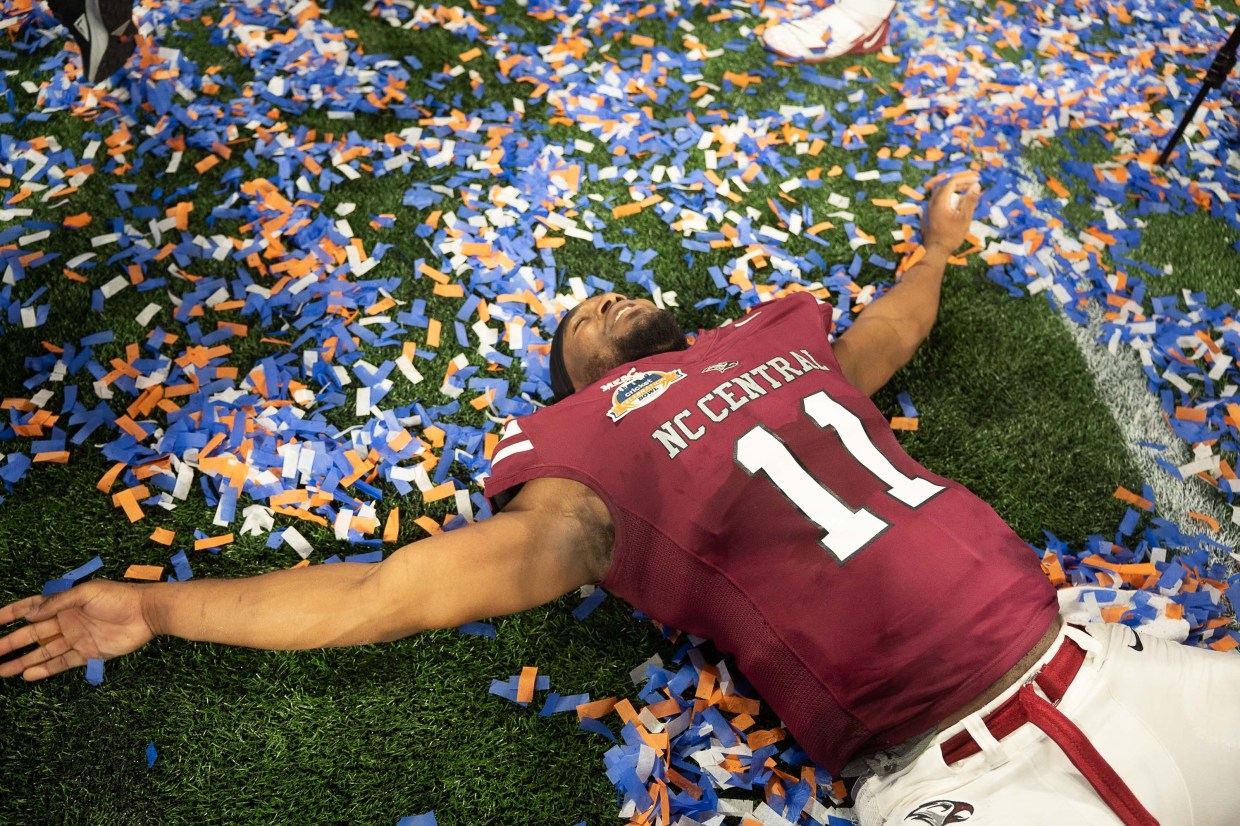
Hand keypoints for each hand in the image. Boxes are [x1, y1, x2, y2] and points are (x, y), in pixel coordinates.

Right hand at [0, 581, 154, 680]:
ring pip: (43, 651)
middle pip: (32, 634)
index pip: (30, 608)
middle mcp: (66, 621)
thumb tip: (29, 614)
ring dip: (22, 660)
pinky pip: (62, 663)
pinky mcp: (88, 653)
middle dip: (9, 643)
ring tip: (1, 670)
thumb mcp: (87, 593)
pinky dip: (44, 670)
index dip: (10, 615)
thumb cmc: (118, 597)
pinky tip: (27, 675)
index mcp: (64, 603)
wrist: (147, 613)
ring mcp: (76, 638)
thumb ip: (58, 603)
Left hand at [922, 171, 982, 255]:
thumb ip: (970, 200)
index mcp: (940, 200)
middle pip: (946, 186)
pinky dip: (949, 198)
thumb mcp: (964, 217)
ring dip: (954, 191)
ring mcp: (928, 209)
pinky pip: (938, 201)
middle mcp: (931, 202)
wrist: (935, 251)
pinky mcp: (928, 215)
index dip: (965, 179)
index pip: (952, 182)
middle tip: (973, 185)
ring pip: (941, 193)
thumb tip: (976, 185)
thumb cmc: (951, 235)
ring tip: (966, 194)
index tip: (977, 180)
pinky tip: (956, 204)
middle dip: (960, 183)